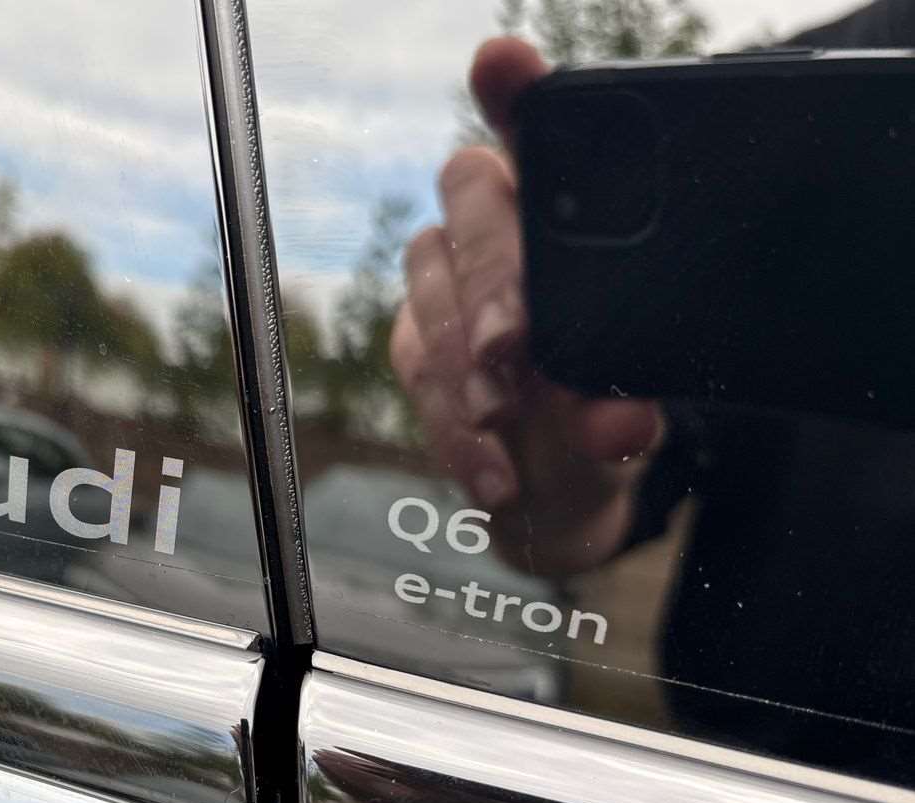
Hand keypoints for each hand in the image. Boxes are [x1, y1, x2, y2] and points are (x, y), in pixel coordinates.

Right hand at [391, 37, 663, 575]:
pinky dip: (454, 429)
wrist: (562, 491)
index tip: (501, 64)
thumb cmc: (605, 413)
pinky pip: (417, 373)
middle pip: (468, 195)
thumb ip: (626, 406)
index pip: (536, 129)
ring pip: (429, 287)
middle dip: (490, 270)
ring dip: (464, 358)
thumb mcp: (634, 405)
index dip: (513, 92)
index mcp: (565, 206)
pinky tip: (493, 474)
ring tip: (505, 422)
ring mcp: (445, 285)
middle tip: (512, 345)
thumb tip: (619, 427)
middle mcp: (495, 224)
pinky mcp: (415, 348)